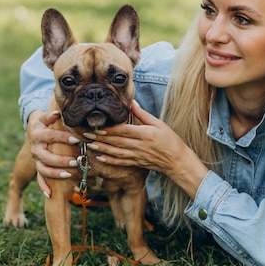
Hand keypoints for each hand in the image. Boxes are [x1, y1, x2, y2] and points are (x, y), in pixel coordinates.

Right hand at [26, 110, 79, 197]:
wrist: (34, 128)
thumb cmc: (45, 121)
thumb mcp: (45, 115)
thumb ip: (51, 115)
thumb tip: (57, 113)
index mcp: (37, 134)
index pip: (50, 136)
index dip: (63, 138)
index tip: (77, 140)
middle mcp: (35, 148)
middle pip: (46, 156)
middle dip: (61, 160)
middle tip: (76, 161)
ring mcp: (36, 159)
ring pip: (43, 169)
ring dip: (55, 173)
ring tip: (68, 174)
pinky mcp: (38, 166)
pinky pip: (39, 179)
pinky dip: (43, 187)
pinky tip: (50, 194)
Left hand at [84, 101, 207, 199]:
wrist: (178, 161)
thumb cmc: (170, 141)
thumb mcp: (158, 123)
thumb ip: (142, 114)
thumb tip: (131, 102)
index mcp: (145, 134)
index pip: (123, 130)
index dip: (109, 129)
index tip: (97, 125)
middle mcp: (139, 146)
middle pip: (116, 141)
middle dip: (100, 137)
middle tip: (86, 133)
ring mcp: (137, 156)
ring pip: (116, 152)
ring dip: (102, 148)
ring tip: (89, 144)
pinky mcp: (136, 163)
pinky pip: (121, 162)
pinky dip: (110, 160)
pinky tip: (100, 157)